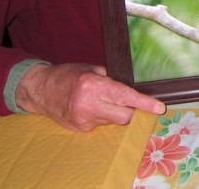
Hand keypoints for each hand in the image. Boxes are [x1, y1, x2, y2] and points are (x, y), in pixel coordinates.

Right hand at [15, 62, 164, 131]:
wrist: (40, 90)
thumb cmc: (68, 75)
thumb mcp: (92, 70)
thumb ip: (113, 79)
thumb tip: (134, 89)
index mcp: (93, 86)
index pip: (125, 97)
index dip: (144, 104)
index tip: (159, 107)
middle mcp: (88, 105)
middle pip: (124, 117)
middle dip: (133, 111)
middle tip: (135, 103)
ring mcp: (83, 120)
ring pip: (113, 121)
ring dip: (115, 112)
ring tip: (103, 100)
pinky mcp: (79, 129)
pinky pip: (101, 124)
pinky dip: (103, 117)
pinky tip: (93, 107)